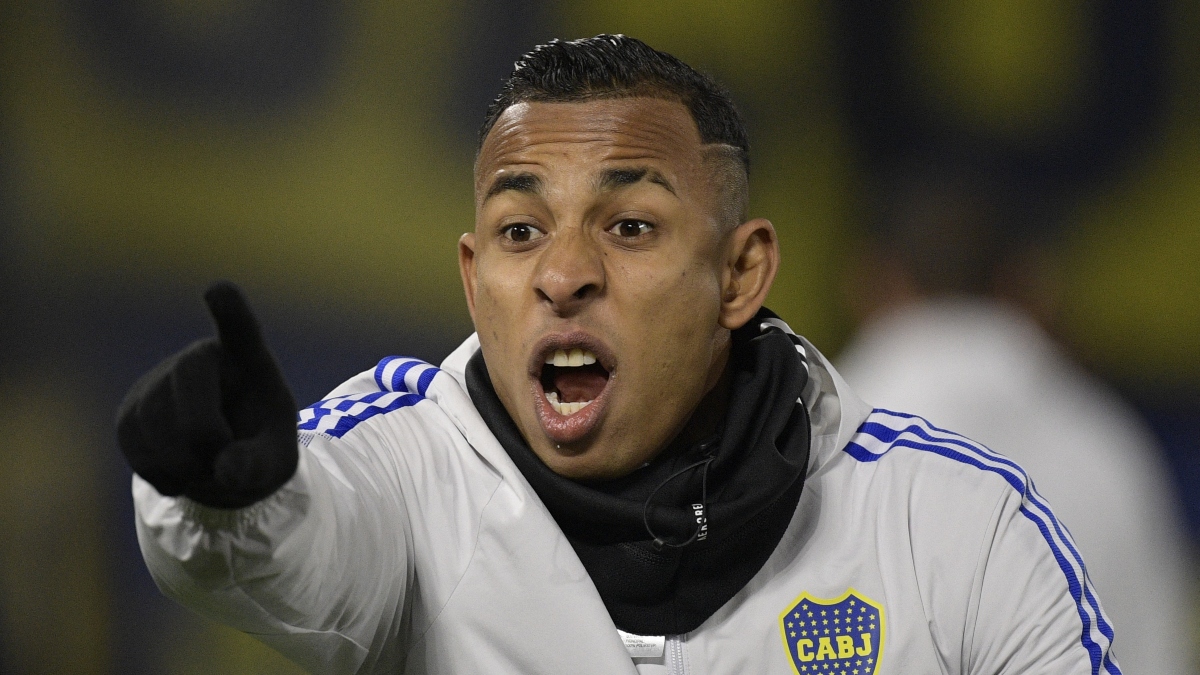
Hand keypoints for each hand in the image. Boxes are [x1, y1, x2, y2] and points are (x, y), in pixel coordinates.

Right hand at [116, 282, 298, 508]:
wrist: (223, 464)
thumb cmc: (259, 449)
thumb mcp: (276, 461)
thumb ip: (259, 465)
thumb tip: (226, 471)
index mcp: (248, 361)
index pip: (240, 329)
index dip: (230, 311)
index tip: (219, 291)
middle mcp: (200, 359)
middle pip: (189, 380)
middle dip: (203, 432)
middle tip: (226, 467)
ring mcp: (160, 382)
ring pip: (155, 422)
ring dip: (185, 464)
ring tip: (209, 467)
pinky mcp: (130, 412)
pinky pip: (134, 447)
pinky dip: (162, 474)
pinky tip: (183, 472)